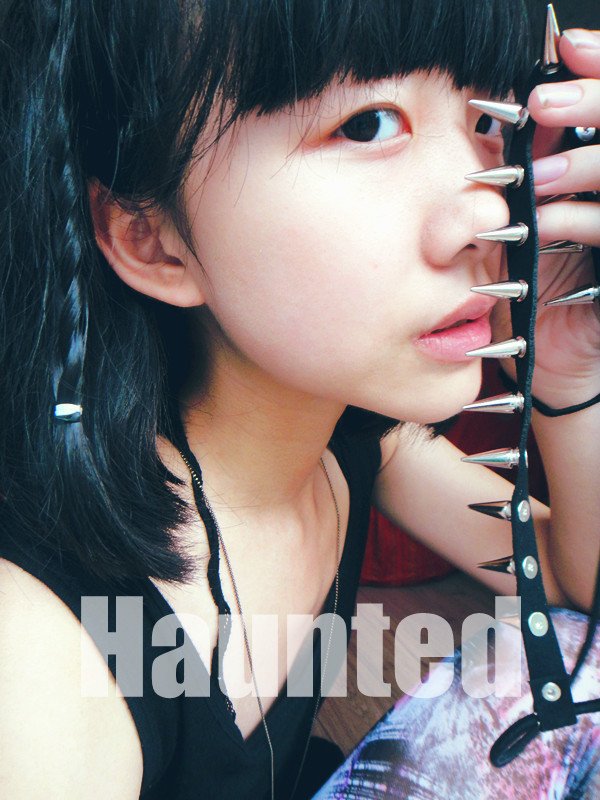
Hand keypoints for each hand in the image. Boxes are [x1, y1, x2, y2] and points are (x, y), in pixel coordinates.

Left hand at [524, 29, 599, 407]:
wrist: (554, 354)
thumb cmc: (536, 281)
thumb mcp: (528, 213)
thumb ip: (534, 161)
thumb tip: (514, 106)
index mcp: (599, 168)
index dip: (599, 67)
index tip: (567, 45)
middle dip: (594, 102)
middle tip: (544, 102)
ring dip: (582, 163)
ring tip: (537, 173)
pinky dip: (579, 217)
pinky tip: (548, 218)